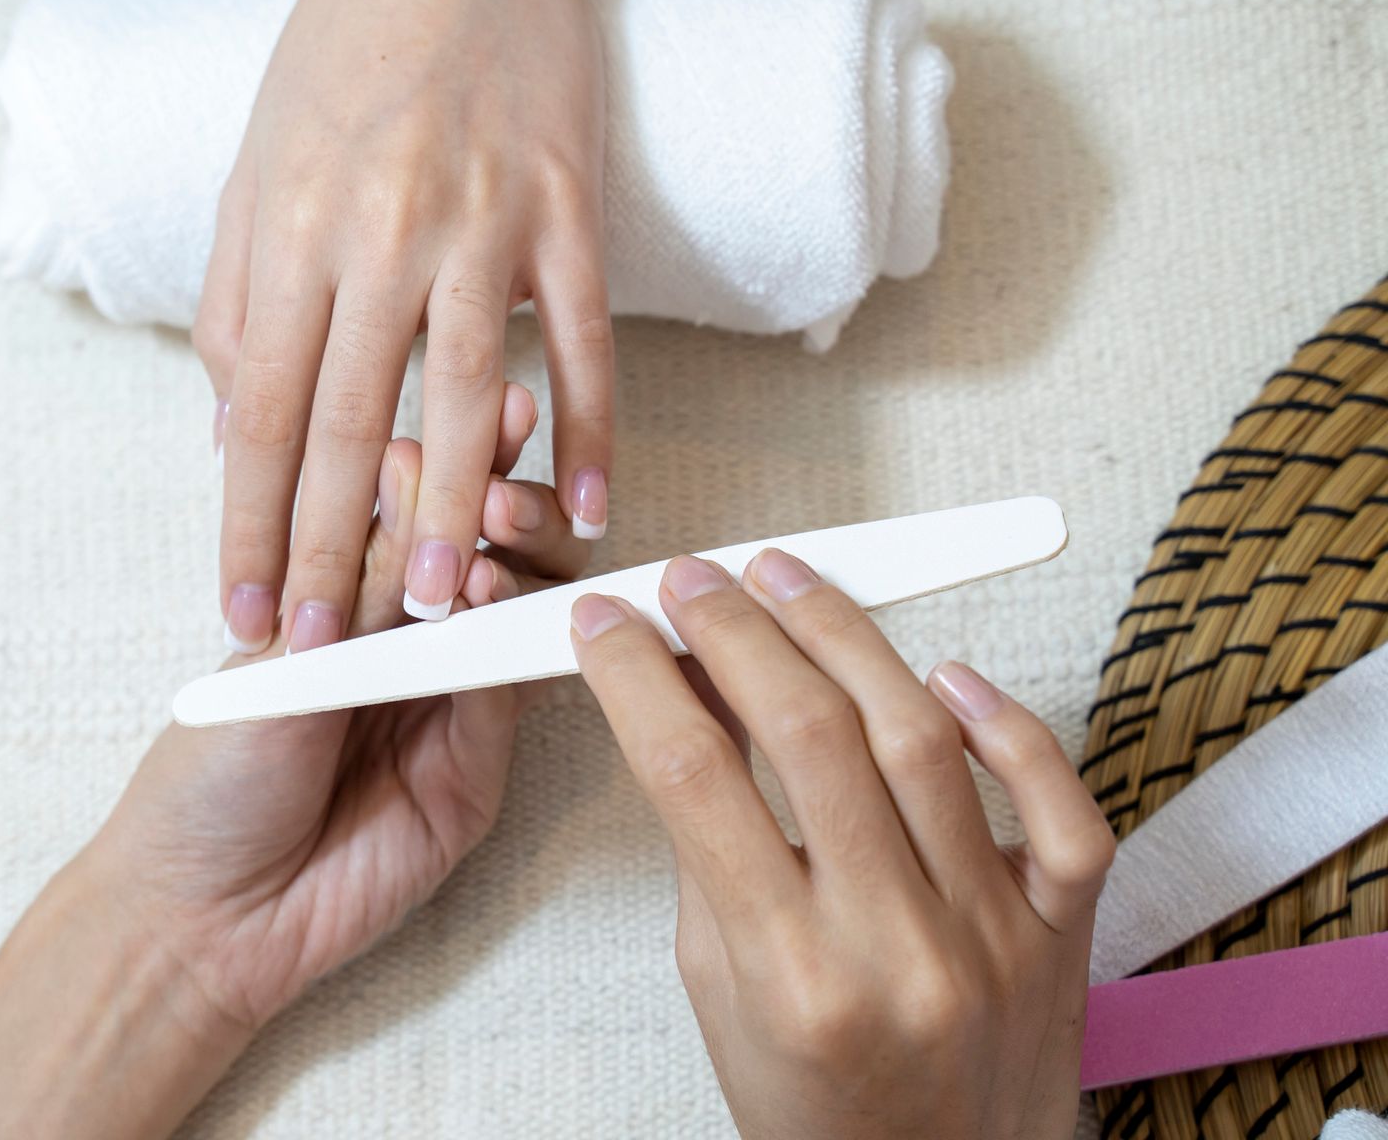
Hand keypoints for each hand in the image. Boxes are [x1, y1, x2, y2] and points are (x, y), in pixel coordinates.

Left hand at [0, 387, 589, 1139]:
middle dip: (502, 500)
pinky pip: (515, 690)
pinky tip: (496, 600)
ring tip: (499, 529)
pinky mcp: (479, 766)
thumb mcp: (284, 656)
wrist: (204, 913)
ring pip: (516, 612)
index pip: (414, 511)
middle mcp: (403, 639)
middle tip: (504, 475)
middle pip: (483, 552)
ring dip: (519, 560)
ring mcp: (448, 701)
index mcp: (342, 596)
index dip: (451, 463)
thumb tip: (419, 462)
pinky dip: (516, 640)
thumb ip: (361, 577)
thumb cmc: (209, 773)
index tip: (485, 413)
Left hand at [196, 0, 609, 652]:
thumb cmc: (340, 54)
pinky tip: (586, 506)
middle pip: (346, 426)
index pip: (259, 413)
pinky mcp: (566, 207)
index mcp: (289, 232)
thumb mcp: (251, 168)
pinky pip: (581, 338)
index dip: (248, 523)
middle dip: (328, 553)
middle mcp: (375, 235)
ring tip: (438, 608)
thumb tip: (227, 426)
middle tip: (324, 652)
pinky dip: (590, 428)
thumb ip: (237, 301)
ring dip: (451, 513)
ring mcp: (478, 223)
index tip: (246, 611)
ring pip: (462, 397)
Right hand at [570, 551, 1115, 1139]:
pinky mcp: (1061, 931)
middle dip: (735, 633)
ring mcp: (992, 935)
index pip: (694, 778)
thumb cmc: (818, 1108)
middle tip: (694, 582)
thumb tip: (687, 702)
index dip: (638, 679)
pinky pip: (1058, 807)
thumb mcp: (720, 987)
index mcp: (791, 979)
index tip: (608, 628)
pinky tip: (947, 674)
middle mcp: (897, 951)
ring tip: (785, 582)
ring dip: (844, 638)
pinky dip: (1010, 726)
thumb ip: (706, 845)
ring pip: (923, 741)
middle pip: (807, 736)